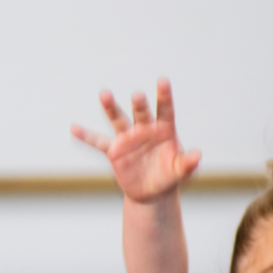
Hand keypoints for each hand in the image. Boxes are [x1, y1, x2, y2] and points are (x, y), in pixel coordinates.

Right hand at [72, 81, 200, 202]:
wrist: (151, 191)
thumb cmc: (169, 176)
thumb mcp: (181, 172)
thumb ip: (188, 163)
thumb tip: (198, 155)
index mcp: (164, 130)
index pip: (165, 110)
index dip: (164, 96)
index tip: (163, 81)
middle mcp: (144, 129)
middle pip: (141, 113)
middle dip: (139, 105)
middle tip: (137, 96)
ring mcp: (128, 138)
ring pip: (118, 120)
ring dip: (111, 108)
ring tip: (104, 94)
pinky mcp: (114, 151)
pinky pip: (98, 142)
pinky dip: (86, 136)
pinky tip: (74, 128)